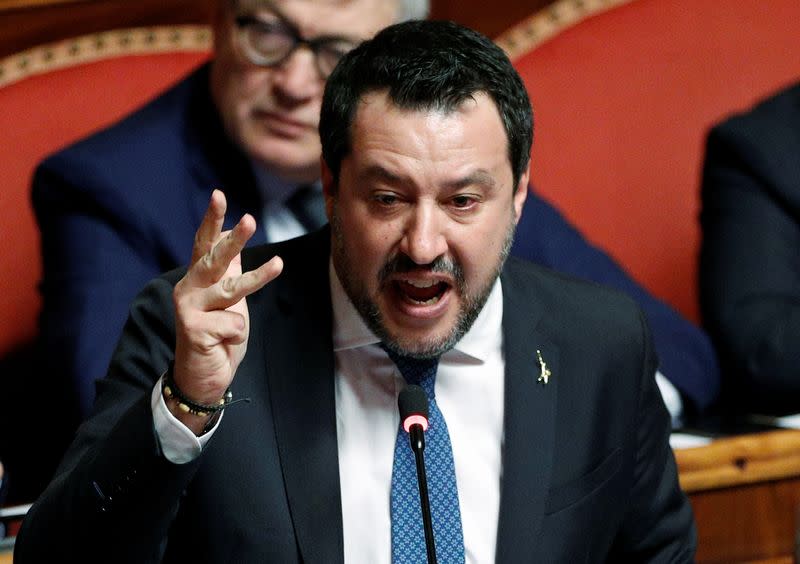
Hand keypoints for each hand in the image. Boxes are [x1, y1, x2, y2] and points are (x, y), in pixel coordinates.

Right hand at [171, 190, 282, 432]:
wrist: (203, 377)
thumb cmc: (217, 335)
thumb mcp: (228, 298)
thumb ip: (228, 267)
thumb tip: (232, 230)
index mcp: (198, 278)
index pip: (205, 243)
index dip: (212, 220)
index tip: (219, 195)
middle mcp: (189, 288)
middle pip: (216, 259)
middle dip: (234, 239)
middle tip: (250, 219)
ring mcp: (189, 308)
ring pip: (232, 290)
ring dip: (257, 278)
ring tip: (278, 265)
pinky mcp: (194, 329)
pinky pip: (235, 323)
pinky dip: (238, 334)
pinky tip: (225, 343)